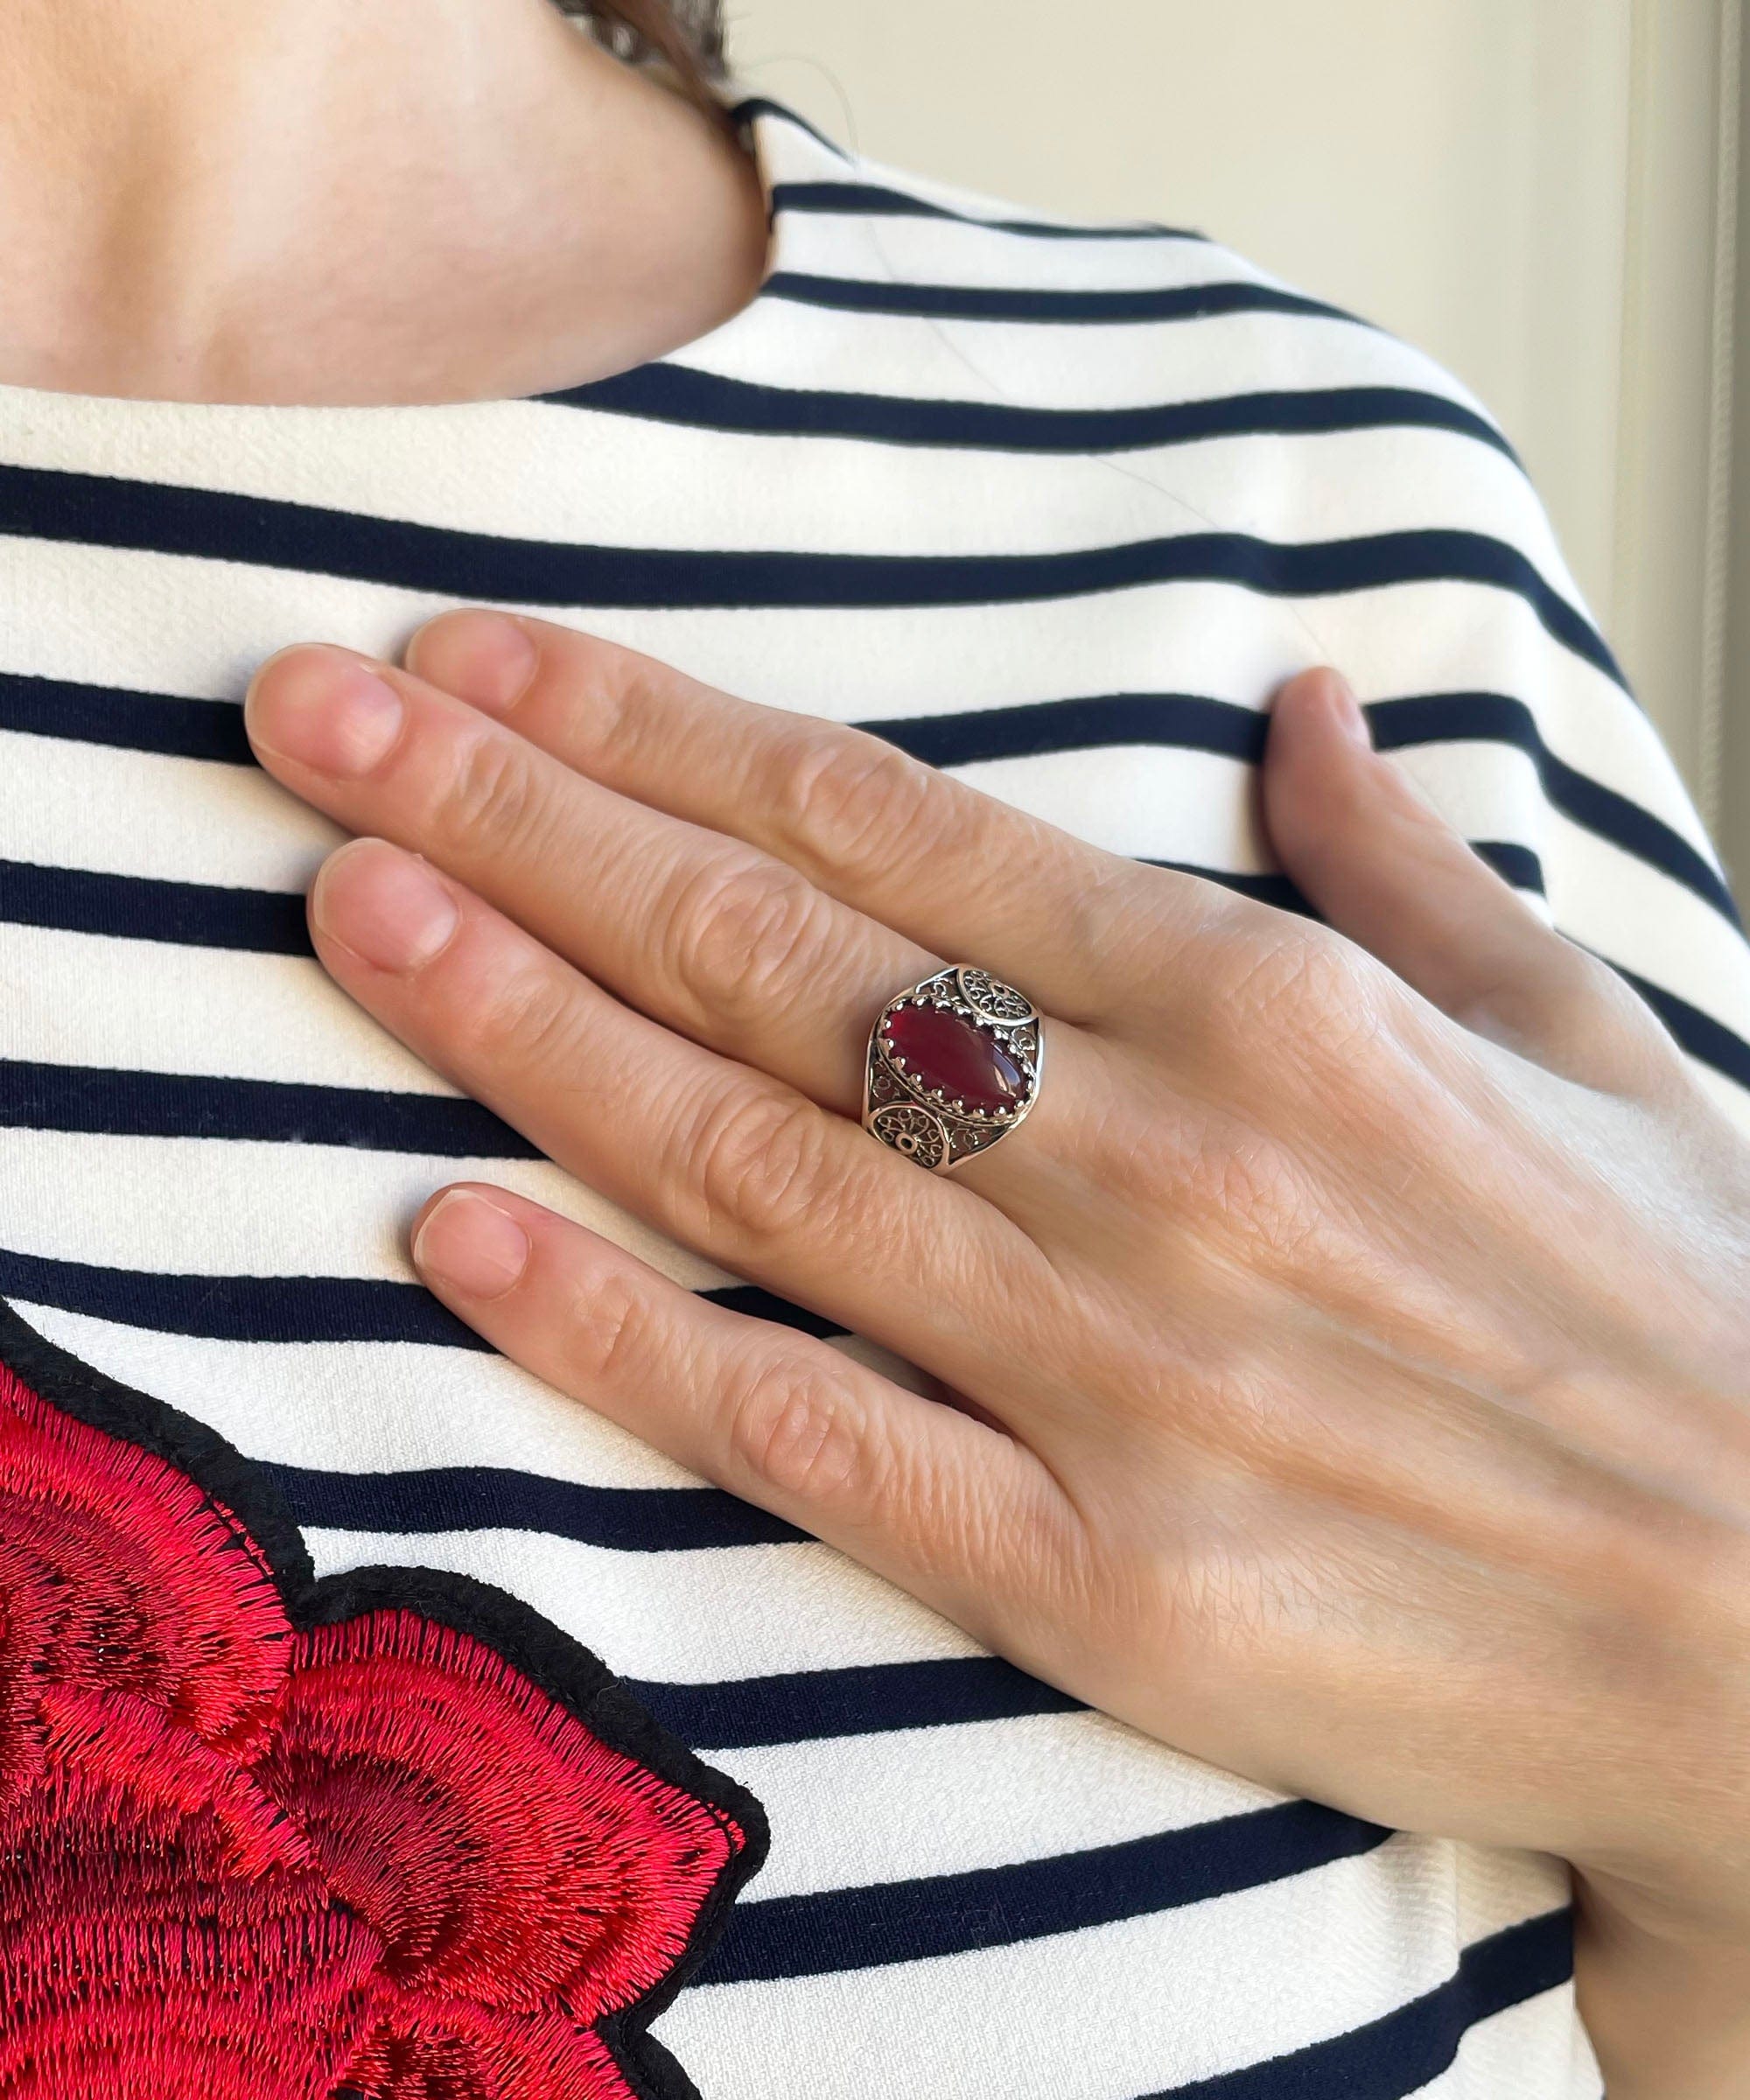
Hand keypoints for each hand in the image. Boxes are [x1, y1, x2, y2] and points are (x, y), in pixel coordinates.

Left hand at [245, 615, 1749, 2094]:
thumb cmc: (1694, 1309)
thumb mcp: (1586, 1035)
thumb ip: (1405, 868)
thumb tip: (1311, 708)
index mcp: (1273, 1005)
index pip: (889, 825)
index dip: (658, 734)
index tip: (489, 666)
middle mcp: (1163, 1164)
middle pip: (773, 962)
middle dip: (521, 827)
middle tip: (325, 726)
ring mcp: (1117, 1375)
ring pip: (751, 1165)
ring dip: (520, 1028)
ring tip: (346, 912)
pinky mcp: (1101, 1577)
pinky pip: (808, 1431)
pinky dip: (615, 1337)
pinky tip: (454, 1237)